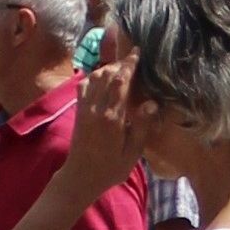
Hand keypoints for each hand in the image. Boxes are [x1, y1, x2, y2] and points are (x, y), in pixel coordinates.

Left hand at [54, 49, 148, 201]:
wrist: (80, 177)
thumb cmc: (110, 169)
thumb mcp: (133, 153)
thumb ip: (141, 127)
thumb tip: (151, 103)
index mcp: (112, 118)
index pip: (121, 83)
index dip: (129, 64)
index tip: (137, 52)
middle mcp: (96, 109)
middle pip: (107, 75)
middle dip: (120, 63)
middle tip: (133, 58)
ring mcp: (84, 109)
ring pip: (94, 77)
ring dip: (107, 68)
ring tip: (121, 67)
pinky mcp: (78, 111)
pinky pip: (84, 85)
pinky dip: (93, 76)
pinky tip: (102, 78)